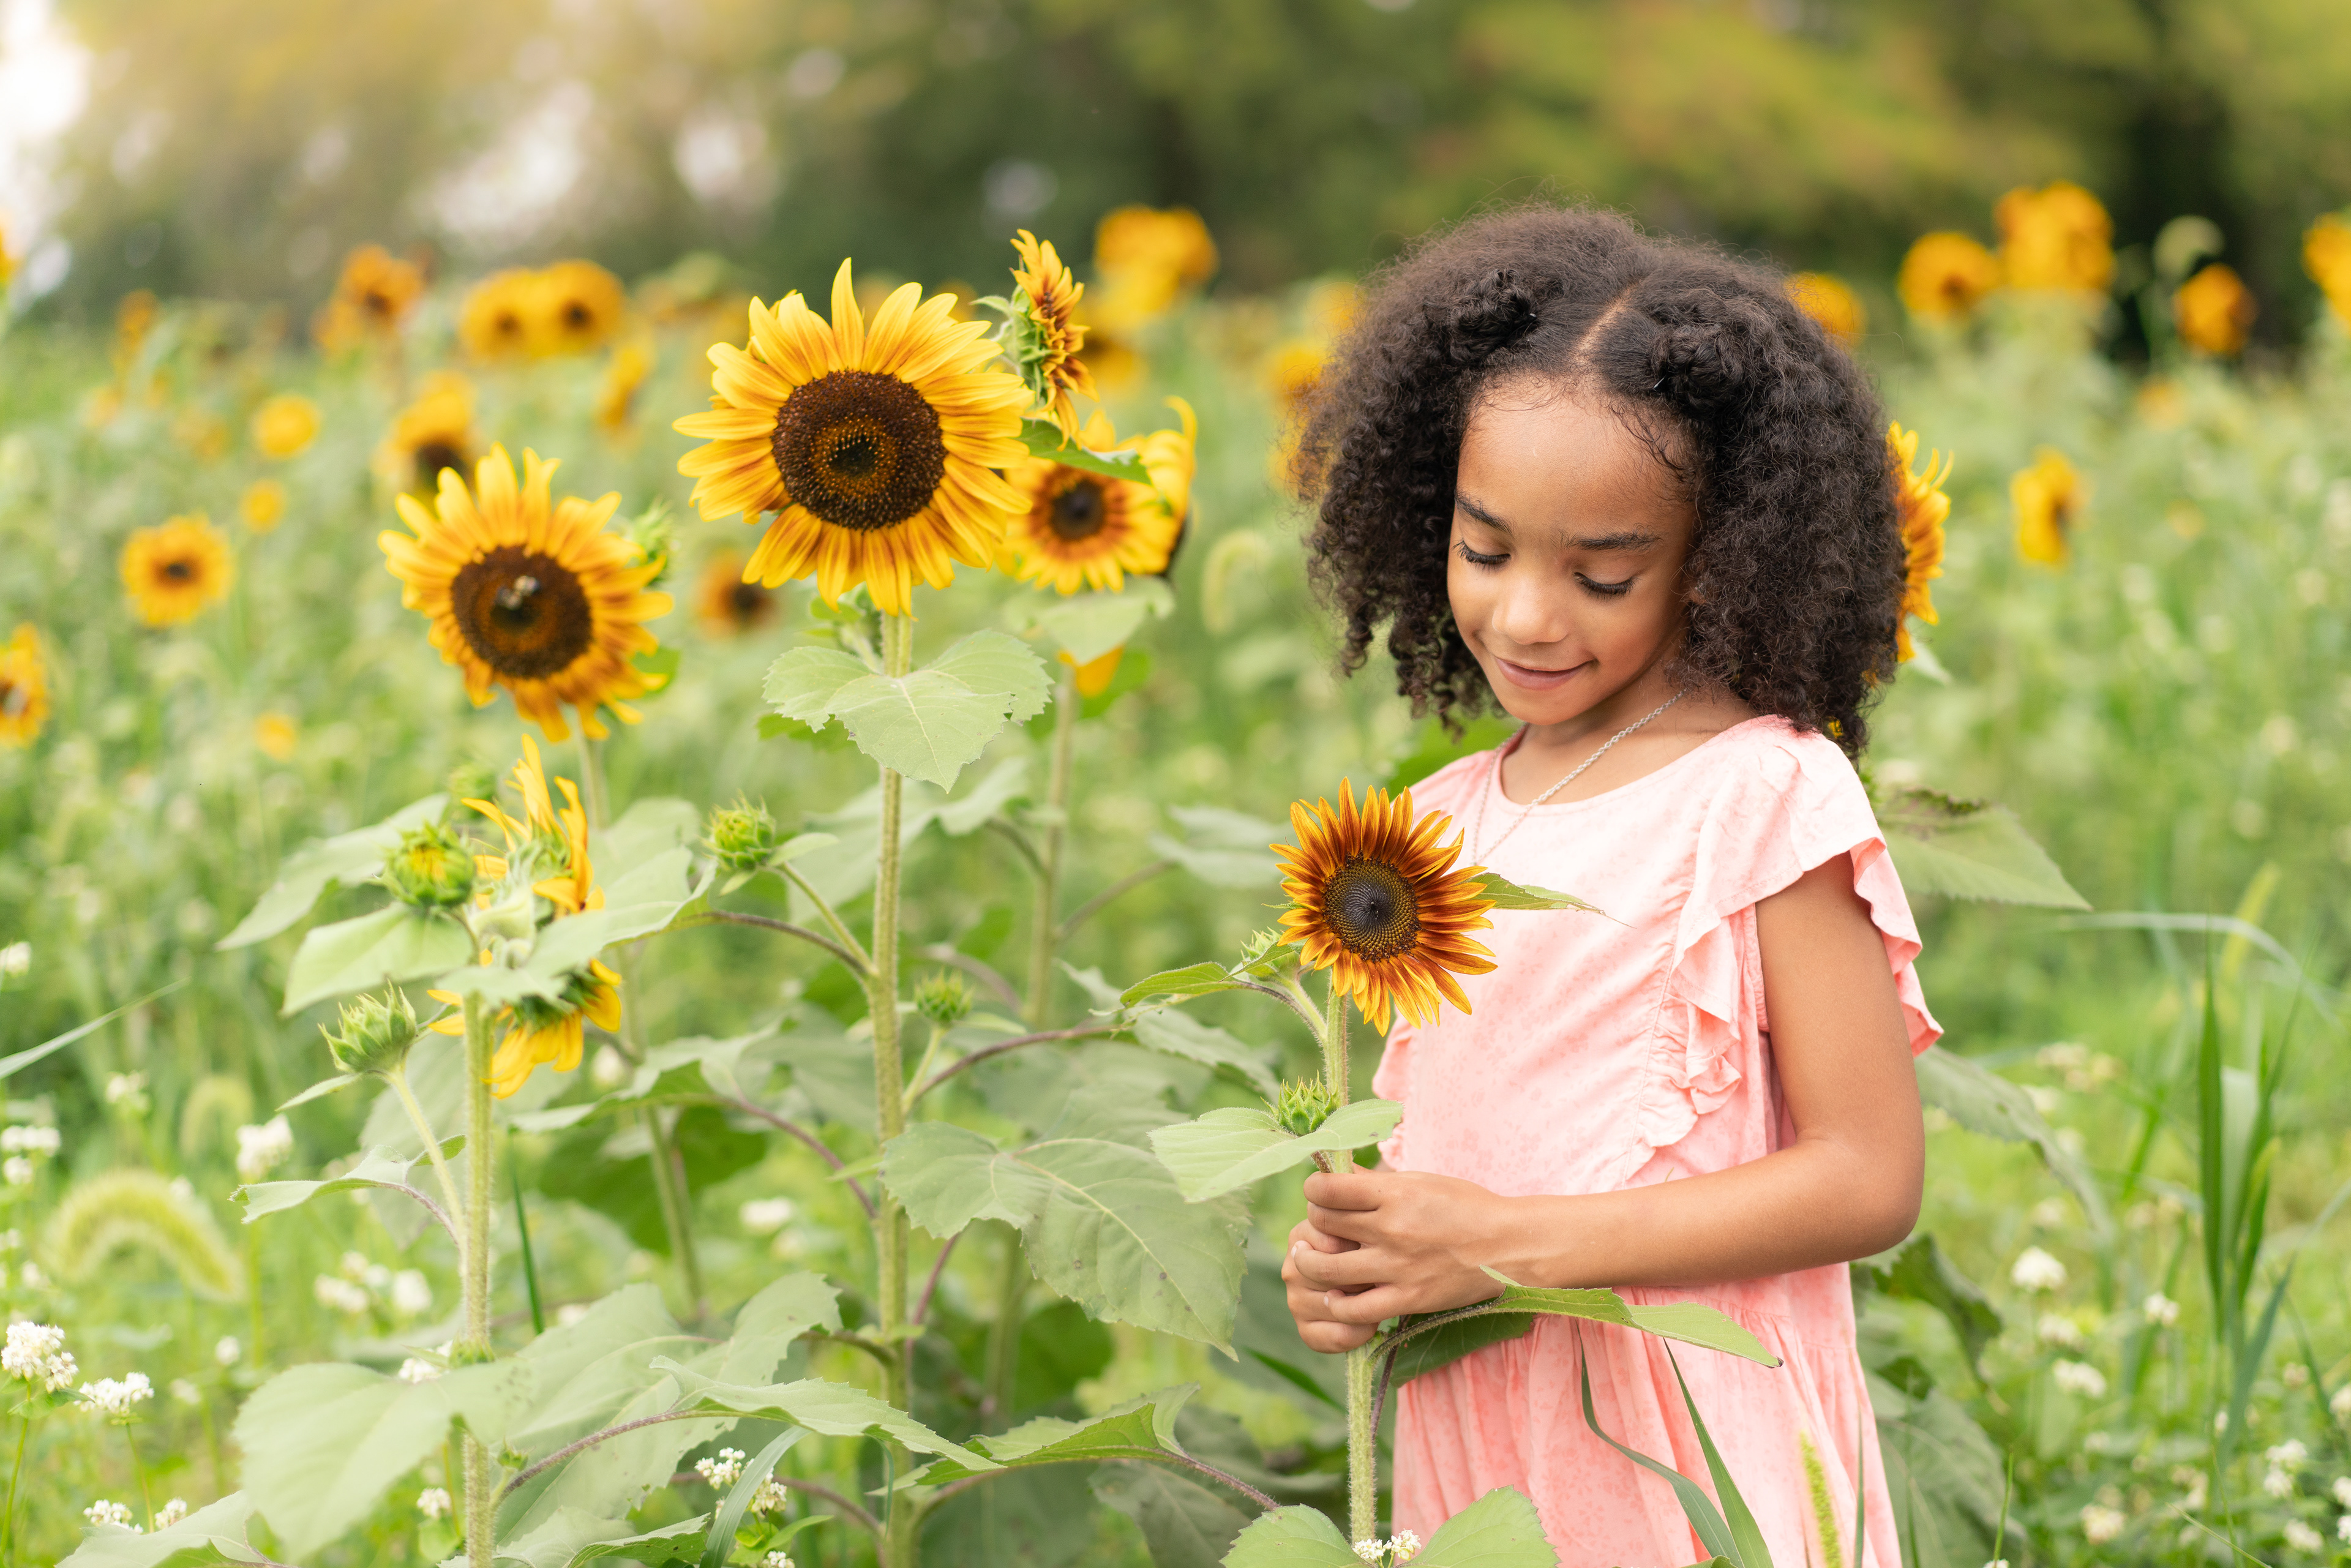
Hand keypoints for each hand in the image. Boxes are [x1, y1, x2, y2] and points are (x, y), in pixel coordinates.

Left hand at [1282, 1169, 1517, 1348]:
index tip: (1319, 1193)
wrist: (1508, 1246)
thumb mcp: (1421, 1181)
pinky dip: (1337, 1302)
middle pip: (1322, 1225)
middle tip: (1319, 1226)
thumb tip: (1336, 1173)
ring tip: (1311, 1258)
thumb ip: (1376, 1182)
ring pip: (1327, 1268)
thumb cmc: (1466, 1207)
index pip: (1328, 1190)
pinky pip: (1353, 1308)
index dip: (1315, 1190)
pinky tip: (1337, 1293)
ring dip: (1311, 1262)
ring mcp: (1397, 1268)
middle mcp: (1391, 1230)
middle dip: (1315, 1223)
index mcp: (1395, 1194)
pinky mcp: (1407, 1299)